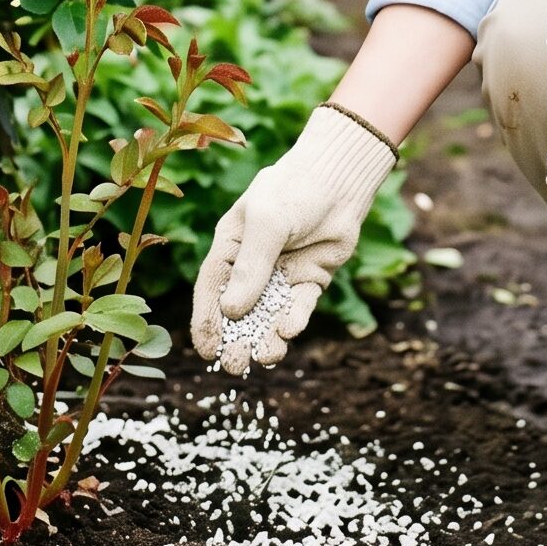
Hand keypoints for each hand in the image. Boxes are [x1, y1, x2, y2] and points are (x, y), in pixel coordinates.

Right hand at [191, 104, 396, 374]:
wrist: (340, 180)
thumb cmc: (294, 190)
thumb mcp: (267, 223)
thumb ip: (252, 266)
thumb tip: (232, 311)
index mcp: (232, 246)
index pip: (212, 288)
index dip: (206, 320)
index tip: (206, 350)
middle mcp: (254, 264)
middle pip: (239, 309)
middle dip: (236, 338)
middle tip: (235, 365)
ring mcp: (283, 273)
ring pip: (269, 314)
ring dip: (266, 337)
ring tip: (267, 357)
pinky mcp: (311, 278)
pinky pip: (299, 306)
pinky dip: (294, 320)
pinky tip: (289, 330)